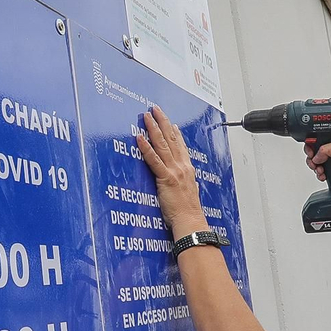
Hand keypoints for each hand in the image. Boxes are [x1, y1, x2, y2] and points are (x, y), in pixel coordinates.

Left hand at [136, 105, 207, 237]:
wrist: (190, 220)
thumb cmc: (188, 211)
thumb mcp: (188, 191)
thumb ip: (185, 182)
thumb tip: (183, 180)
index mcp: (187, 169)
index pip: (180, 146)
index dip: (174, 132)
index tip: (170, 122)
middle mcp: (182, 166)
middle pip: (171, 139)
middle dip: (163, 122)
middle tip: (155, 110)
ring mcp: (174, 171)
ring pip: (162, 145)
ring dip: (153, 128)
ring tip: (146, 117)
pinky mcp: (165, 178)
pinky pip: (154, 160)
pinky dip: (146, 148)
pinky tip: (140, 138)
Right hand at [304, 138, 330, 183]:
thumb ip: (327, 149)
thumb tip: (316, 157)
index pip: (317, 141)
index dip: (311, 147)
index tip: (311, 152)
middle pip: (314, 153)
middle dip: (312, 159)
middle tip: (314, 163)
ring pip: (317, 163)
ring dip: (316, 168)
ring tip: (320, 171)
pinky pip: (322, 172)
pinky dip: (320, 174)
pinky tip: (323, 175)